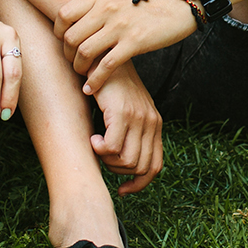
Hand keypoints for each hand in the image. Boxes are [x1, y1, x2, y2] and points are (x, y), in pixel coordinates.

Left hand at [55, 0, 197, 92]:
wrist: (178, 4)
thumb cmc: (148, 4)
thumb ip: (98, 7)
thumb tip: (77, 22)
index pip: (64, 14)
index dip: (58, 32)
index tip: (64, 43)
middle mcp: (106, 10)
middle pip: (71, 36)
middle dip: (67, 54)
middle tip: (74, 62)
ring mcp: (120, 26)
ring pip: (84, 51)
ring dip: (79, 68)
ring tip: (83, 74)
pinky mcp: (134, 43)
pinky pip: (106, 66)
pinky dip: (95, 80)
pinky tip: (92, 88)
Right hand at [88, 66, 163, 194]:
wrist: (104, 58)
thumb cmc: (110, 87)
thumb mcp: (126, 112)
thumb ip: (129, 133)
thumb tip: (120, 164)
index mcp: (155, 124)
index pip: (155, 166)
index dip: (139, 184)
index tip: (122, 189)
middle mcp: (152, 122)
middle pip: (141, 168)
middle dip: (119, 172)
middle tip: (103, 159)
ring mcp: (139, 118)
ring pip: (127, 161)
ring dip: (109, 162)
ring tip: (97, 146)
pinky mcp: (122, 113)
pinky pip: (113, 147)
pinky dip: (100, 150)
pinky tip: (92, 139)